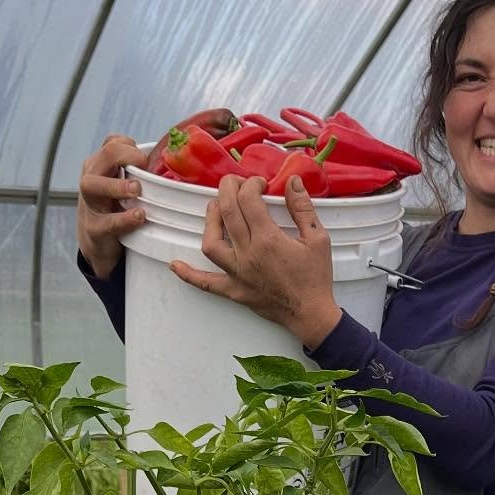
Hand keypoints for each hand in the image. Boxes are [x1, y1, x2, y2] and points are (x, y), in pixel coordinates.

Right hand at [77, 134, 145, 279]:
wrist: (98, 242)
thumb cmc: (118, 207)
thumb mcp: (126, 185)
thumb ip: (142, 174)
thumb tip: (175, 164)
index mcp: (101, 165)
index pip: (114, 143)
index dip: (132, 146)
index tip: (148, 160)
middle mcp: (92, 178)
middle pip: (106, 154)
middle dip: (128, 156)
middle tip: (145, 166)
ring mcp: (90, 202)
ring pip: (94, 185)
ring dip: (118, 185)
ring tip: (137, 190)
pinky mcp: (94, 228)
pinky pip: (107, 222)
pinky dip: (124, 219)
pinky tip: (138, 216)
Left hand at [171, 176, 340, 349]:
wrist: (311, 313)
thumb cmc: (315, 277)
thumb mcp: (318, 238)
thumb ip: (302, 208)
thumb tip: (291, 181)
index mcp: (269, 240)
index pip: (248, 200)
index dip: (251, 184)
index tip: (259, 184)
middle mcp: (248, 254)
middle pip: (227, 212)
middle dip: (228, 189)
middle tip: (234, 183)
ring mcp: (237, 273)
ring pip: (211, 242)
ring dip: (209, 221)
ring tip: (215, 208)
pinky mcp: (233, 290)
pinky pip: (206, 283)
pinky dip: (189, 275)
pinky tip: (175, 266)